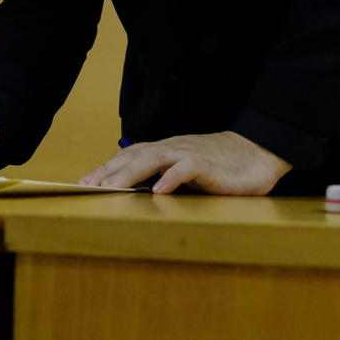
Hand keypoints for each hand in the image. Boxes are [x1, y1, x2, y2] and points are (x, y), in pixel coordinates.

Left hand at [79, 131, 292, 194]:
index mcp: (164, 151)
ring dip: (130, 173)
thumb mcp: (185, 171)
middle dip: (108, 171)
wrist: (256, 154)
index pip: (128, 157)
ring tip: (112, 188)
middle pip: (133, 156)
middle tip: (86, 186)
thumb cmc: (219, 166)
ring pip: (153, 159)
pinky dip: (171, 178)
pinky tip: (159, 191)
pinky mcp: (208, 165)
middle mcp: (172, 148)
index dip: (105, 169)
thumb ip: (163, 176)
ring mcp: (189, 154)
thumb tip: (136, 191)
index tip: (83, 183)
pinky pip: (186, 169)